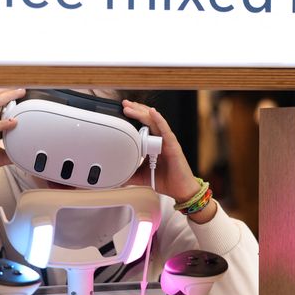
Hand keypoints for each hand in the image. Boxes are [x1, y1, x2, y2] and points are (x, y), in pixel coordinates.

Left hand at [122, 99, 216, 222]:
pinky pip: (165, 130)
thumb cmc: (165, 180)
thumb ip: (129, 173)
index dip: (133, 116)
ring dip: (142, 113)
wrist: (180, 190)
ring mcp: (166, 141)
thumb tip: (115, 176)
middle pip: (147, 119)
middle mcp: (160, 139)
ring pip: (154, 121)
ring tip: (131, 107)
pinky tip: (153, 113)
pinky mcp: (173, 145)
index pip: (142, 125)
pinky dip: (159, 120)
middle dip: (135, 110)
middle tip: (124, 104)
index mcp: (153, 143)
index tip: (121, 110)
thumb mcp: (141, 175)